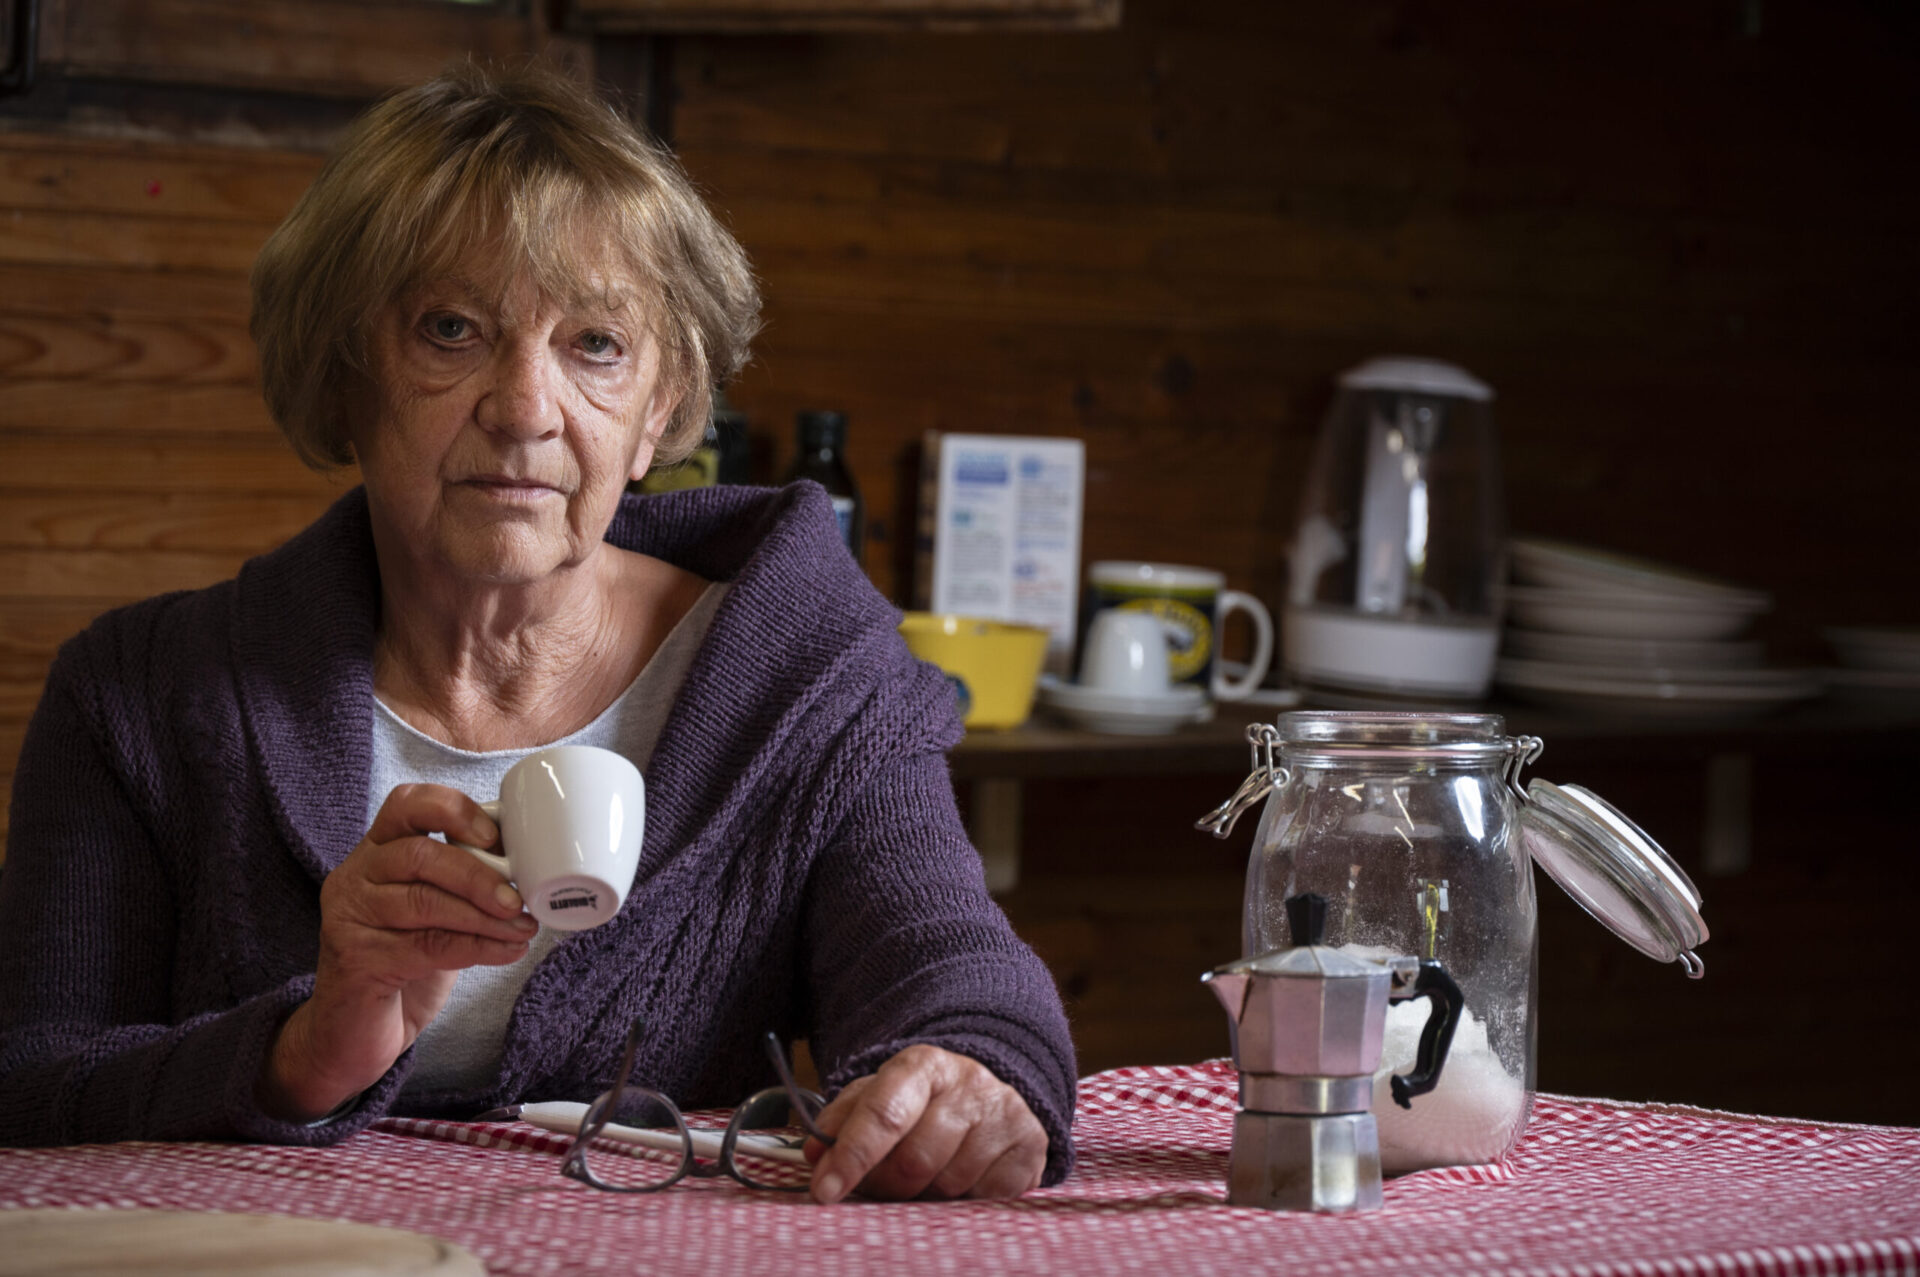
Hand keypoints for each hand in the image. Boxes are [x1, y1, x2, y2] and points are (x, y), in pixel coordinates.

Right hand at [259, 784, 536, 1120]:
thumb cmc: (406, 958)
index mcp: (377, 849)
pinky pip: (425, 946)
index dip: (453, 810)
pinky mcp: (355, 959)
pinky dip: (476, 947)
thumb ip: (464, 880)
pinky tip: (506, 951)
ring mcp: (349, 916)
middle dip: (478, 875)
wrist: (356, 1031)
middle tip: (518, 899)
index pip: (406, 804)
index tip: (495, 835)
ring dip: (484, 916)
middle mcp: (355, 875)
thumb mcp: (436, 909)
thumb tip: (531, 864)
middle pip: (419, 855)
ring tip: (522, 928)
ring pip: (424, 902)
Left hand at [803, 1044, 1047, 1202]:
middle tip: (882, 1183)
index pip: (883, 1113)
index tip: (824, 1190)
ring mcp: (1005, 1115)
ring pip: (949, 1184)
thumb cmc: (925, 1100)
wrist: (995, 1087)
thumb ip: (843, 1119)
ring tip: (926, 1176)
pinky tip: (961, 1178)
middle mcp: (969, 1083)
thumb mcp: (880, 1094)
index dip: (851, 1156)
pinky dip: (963, 1200)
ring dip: (926, 1194)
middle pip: (914, 1160)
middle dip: (888, 1184)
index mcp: (923, 1064)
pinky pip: (984, 1198)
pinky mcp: (1031, 1148)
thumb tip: (814, 1152)